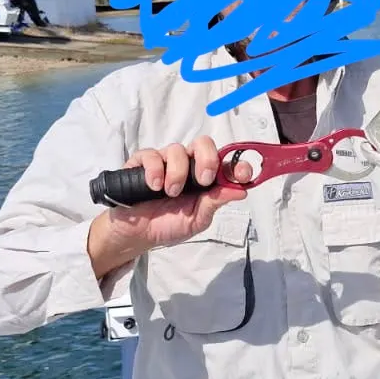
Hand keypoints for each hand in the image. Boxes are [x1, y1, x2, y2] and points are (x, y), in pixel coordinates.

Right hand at [87, 137, 252, 278]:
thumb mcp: (197, 220)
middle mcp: (188, 166)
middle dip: (207, 159)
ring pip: (177, 149)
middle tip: (203, 180)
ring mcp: (166, 163)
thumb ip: (215, 203)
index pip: (225, 164)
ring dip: (177, 172)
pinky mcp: (142, 163)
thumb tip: (241, 190)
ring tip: (171, 193)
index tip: (242, 174)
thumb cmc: (168, 225)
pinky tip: (154, 186)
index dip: (236, 165)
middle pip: (203, 144)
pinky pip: (151, 155)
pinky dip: (154, 170)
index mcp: (206, 180)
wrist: (137, 234)